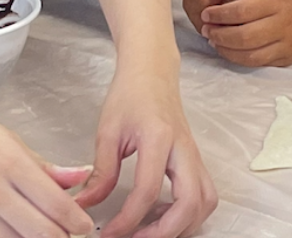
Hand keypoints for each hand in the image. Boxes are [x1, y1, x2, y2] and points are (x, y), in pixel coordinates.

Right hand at [0, 100, 94, 237]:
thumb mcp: (10, 141)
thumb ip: (46, 166)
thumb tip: (82, 176)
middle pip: (41, 232)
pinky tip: (14, 235)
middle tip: (71, 235)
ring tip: (43, 233)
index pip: (55, 204)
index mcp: (11, 164)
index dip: (77, 221)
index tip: (88, 227)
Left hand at [77, 66, 215, 237]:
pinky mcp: (196, 159)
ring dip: (183, 225)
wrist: (152, 70)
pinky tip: (164, 215)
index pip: (148, 191)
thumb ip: (101, 172)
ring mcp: (194, 154)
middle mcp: (184, 149)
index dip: (128, 220)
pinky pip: (204, 193)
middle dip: (165, 232)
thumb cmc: (130, 94)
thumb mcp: (108, 130)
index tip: (108, 234)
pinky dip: (190, 213)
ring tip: (152, 231)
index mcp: (159, 138)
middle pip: (189, 202)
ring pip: (205, 201)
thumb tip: (85, 206)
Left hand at [199, 0, 291, 67]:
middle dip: (219, 34)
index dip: (219, 14)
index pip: (242, 11)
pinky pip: (258, 63)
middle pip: (244, 36)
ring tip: (213, 39)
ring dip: (226, 49)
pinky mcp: (288, 57)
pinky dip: (238, 58)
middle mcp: (286, 22)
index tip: (206, 13)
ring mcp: (289, 43)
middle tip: (205, 29)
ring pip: (250, 54)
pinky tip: (228, 48)